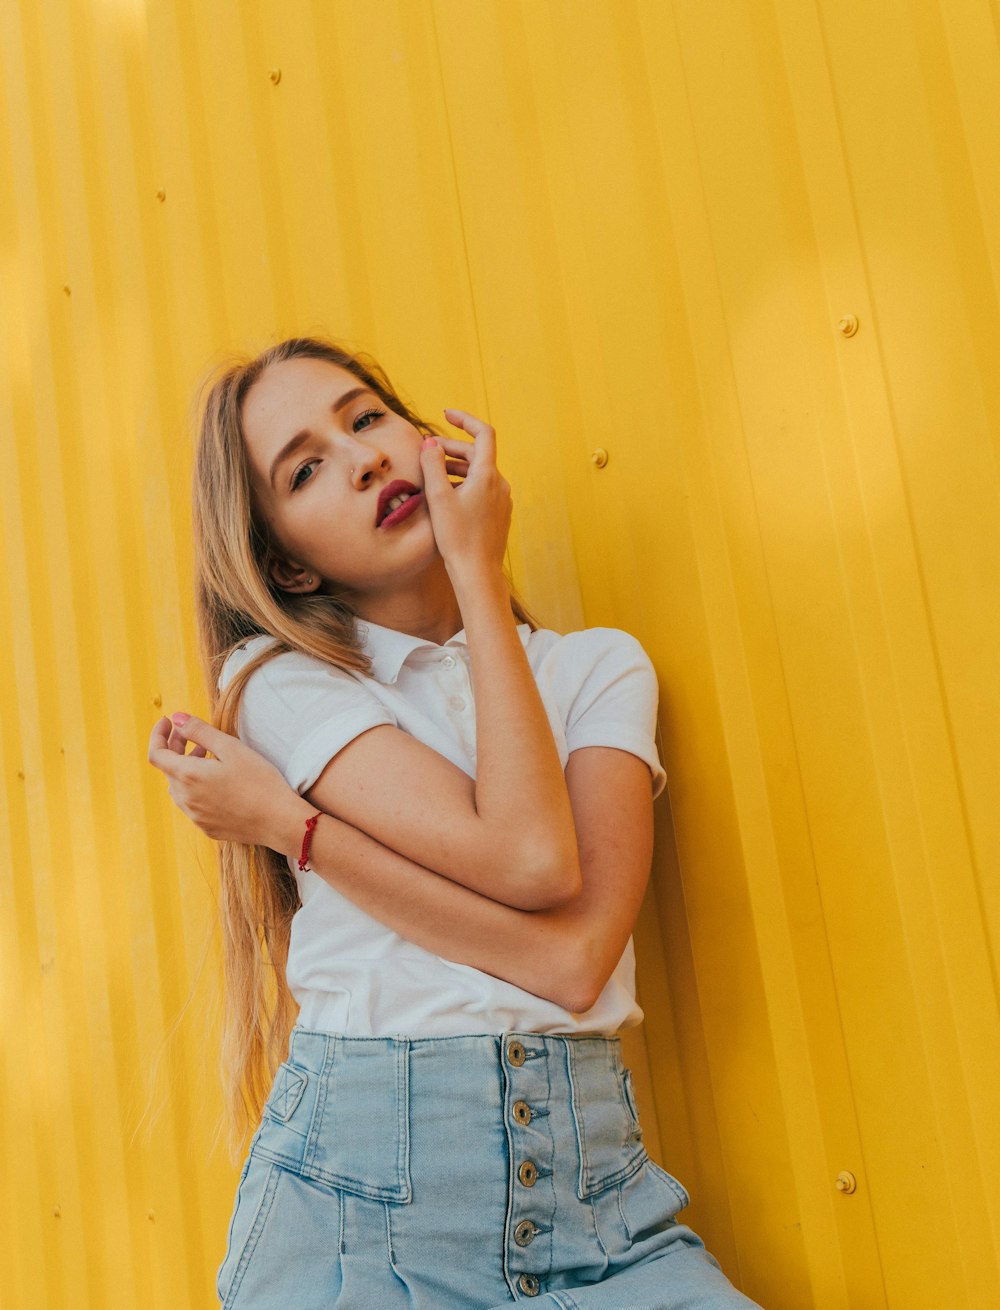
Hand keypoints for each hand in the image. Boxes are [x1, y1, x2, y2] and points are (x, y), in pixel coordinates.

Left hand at [147, 713, 300, 847]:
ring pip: (179, 787)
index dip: (158, 735)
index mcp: (188, 777)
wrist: (280, 821)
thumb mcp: (231, 748)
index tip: (168, 721)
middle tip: (191, 734)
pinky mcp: (207, 827)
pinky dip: (196, 787)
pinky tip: (217, 782)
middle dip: (175, 747)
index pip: (156, 754)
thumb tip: (176, 718)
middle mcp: (186, 799)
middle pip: (168, 769)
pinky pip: (192, 803)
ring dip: (185, 768)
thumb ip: (200, 731)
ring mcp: (195, 816)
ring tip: (206, 756)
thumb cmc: (260, 782)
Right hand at [419, 409, 511, 583]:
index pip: (483, 433)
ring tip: (432, 472)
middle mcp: (499, 484)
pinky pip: (482, 489)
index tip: (446, 414)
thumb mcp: (438, 498)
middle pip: (477, 453)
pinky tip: (446, 495)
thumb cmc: (457, 538)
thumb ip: (433, 466)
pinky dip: (464, 483)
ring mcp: (502, 500)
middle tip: (427, 450)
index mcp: (487, 476)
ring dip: (456, 467)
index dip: (465, 419)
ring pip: (478, 472)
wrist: (478, 574)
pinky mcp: (499, 514)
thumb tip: (431, 444)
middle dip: (451, 447)